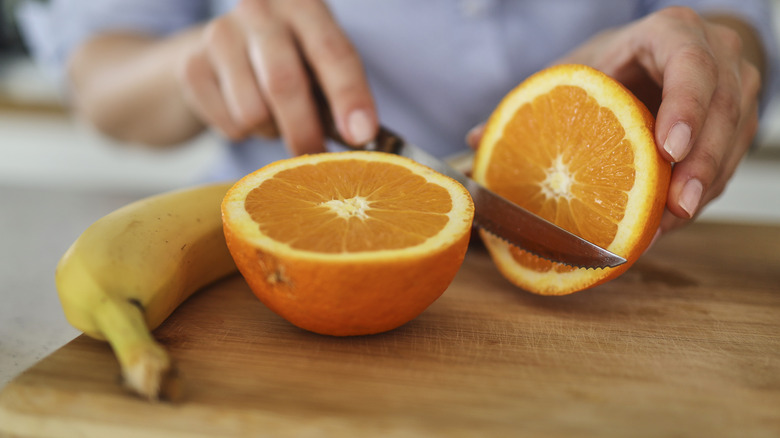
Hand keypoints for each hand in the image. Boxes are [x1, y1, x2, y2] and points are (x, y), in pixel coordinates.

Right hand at [177, 0, 376, 153]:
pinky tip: (245, 110)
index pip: (332, 52)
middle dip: (305, 131)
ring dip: (271, 131)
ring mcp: (220, 35)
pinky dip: (245, 133)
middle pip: (283, 83)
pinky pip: (229, 125)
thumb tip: (361, 137)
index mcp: (303, 6)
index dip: (349, 96)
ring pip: (252, 113)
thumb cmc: (290, 60)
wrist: (223, 50)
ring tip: (275, 116)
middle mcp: (259, 11)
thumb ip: (340, 94)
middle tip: (318, 158)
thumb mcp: (320, 64)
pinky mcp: (192, 65)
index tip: (360, 135)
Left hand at [553, 6, 762, 234]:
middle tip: (676, 206)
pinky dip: (700, 194)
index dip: (684, 108)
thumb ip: (538, 102)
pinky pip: (729, 163)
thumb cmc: (611, 65)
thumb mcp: (576, 72)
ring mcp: (736, 87)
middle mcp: (715, 53)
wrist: (654, 59)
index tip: (666, 151)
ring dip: (703, 188)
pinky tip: (668, 223)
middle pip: (722, 109)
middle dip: (700, 164)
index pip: (689, 65)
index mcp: (670, 32)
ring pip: (733, 140)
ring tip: (666, 227)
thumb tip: (481, 139)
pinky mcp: (740, 122)